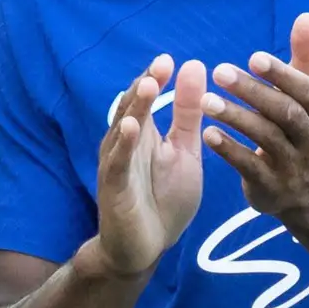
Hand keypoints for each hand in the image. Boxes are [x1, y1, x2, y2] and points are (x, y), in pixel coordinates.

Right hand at [88, 55, 209, 281]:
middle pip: (132, 108)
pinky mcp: (114, 188)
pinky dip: (122, 144)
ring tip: (148, 86)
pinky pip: (117, 163)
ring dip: (135, 108)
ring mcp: (116, 164)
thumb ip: (187, 114)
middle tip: (161, 64)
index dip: (156, 78)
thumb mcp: (184, 152)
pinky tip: (131, 127)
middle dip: (145, 86)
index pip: (146, 99)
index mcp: (143, 133)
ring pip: (122, 130)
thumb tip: (194, 65)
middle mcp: (124, 143)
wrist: (146, 248)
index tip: (170, 59)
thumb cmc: (163, 198)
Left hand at [204, 15, 308, 231]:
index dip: (282, 74)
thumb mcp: (308, 95)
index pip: (307, 91)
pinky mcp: (271, 188)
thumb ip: (305, 56)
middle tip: (219, 71)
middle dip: (253, 92)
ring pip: (266, 139)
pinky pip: (250, 168)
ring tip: (206, 101)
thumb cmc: (303, 129)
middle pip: (285, 113)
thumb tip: (307, 16)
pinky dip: (229, 150)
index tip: (254, 56)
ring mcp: (293, 166)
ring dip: (236, 118)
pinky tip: (207, 133)